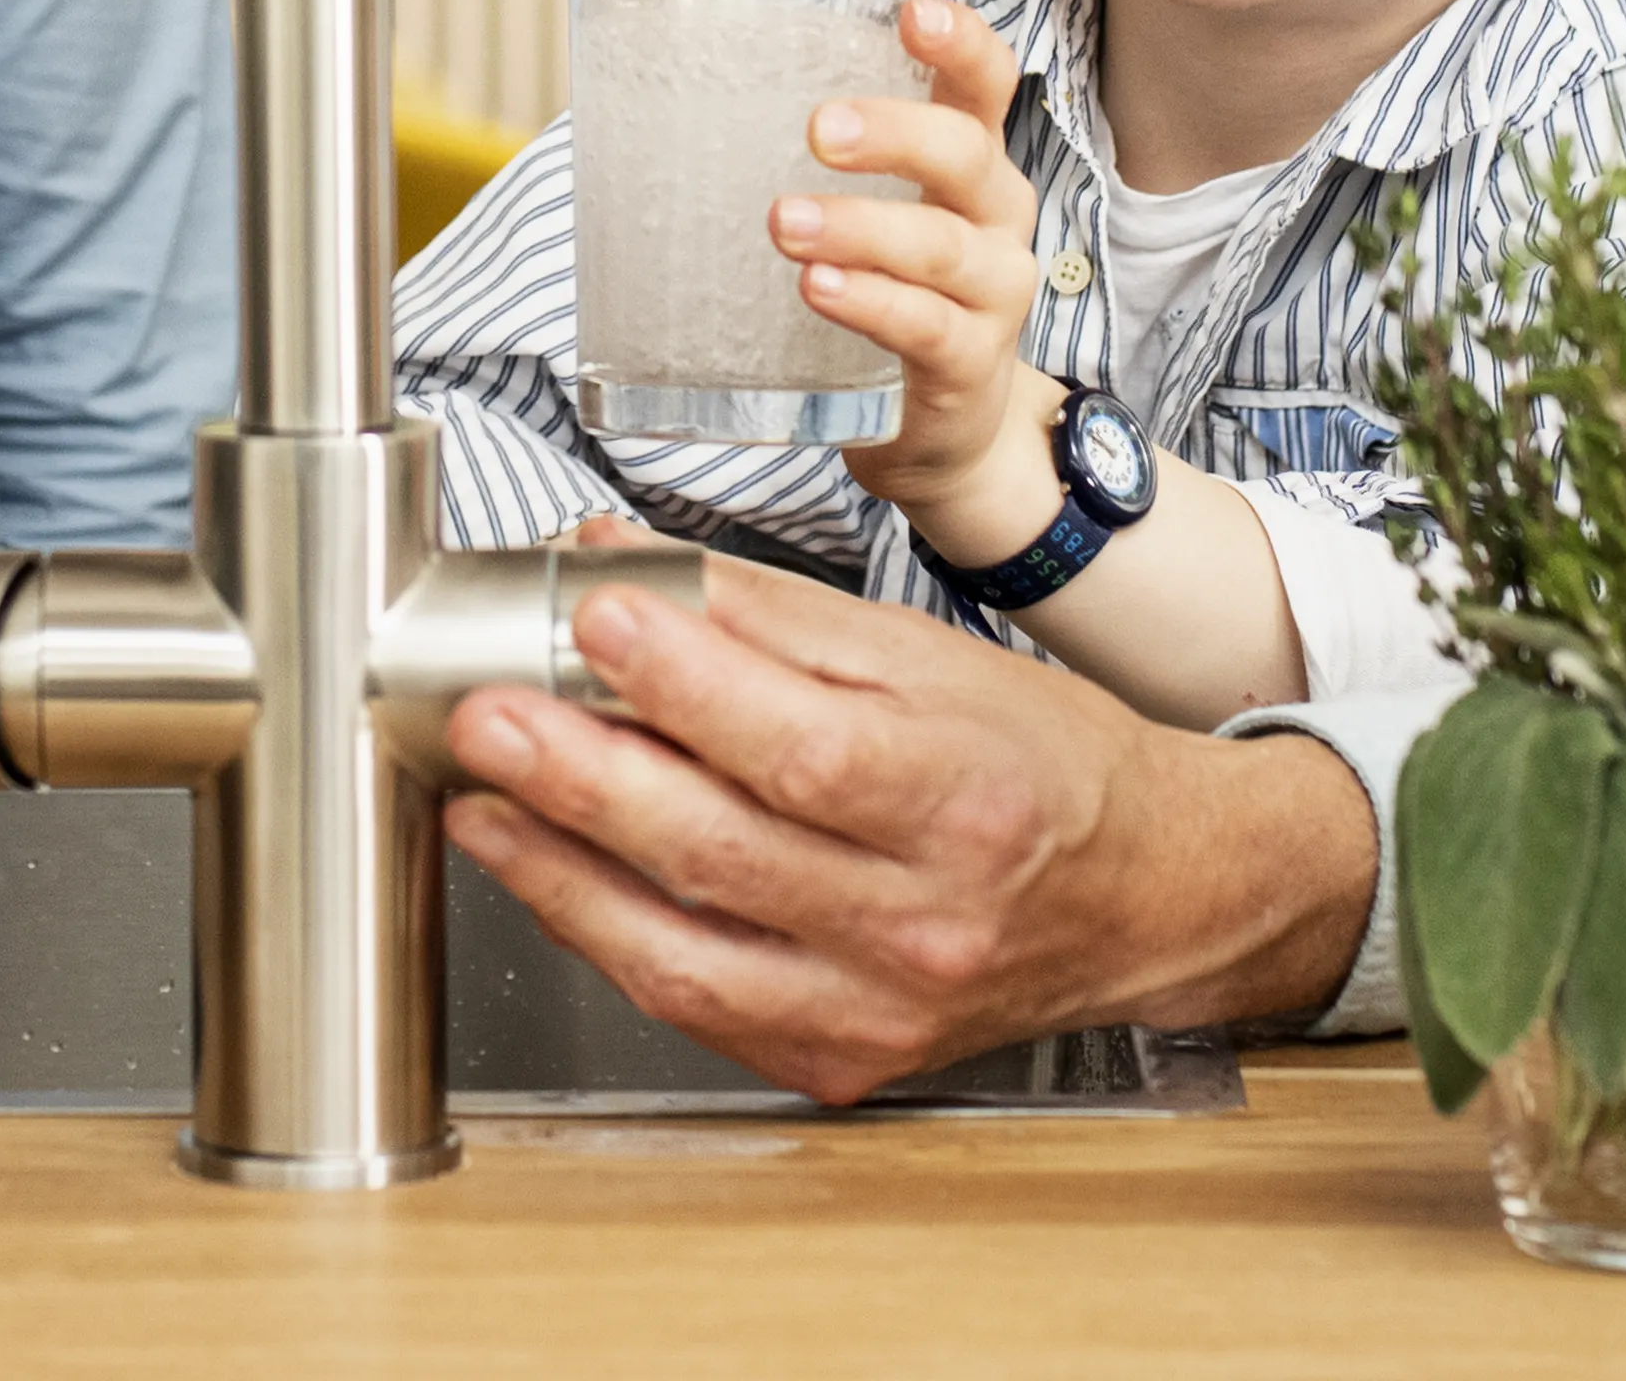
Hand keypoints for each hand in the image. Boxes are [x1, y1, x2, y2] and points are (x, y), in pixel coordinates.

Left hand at [435, 557, 1372, 1102]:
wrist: (1143, 894)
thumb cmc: (1037, 762)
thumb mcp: (926, 656)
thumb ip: (766, 614)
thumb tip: (624, 566)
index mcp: (964, 797)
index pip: (807, 749)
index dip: (689, 685)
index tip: (596, 615)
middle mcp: (924, 923)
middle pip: (726, 853)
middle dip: (585, 779)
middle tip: (489, 714)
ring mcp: (877, 1009)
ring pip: (686, 955)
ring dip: (561, 876)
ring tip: (482, 802)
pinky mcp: (837, 1061)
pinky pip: (695, 1008)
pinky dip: (609, 941)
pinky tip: (550, 878)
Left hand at [786, 0, 1053, 565]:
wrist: (942, 431)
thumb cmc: (894, 293)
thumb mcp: (876, 215)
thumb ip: (822, 164)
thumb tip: (678, 99)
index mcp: (970, 162)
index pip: (985, 84)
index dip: (960, 42)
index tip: (912, 12)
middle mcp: (995, 217)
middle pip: (966, 154)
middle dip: (895, 133)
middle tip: (820, 128)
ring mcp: (992, 292)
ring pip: (939, 245)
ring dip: (860, 227)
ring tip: (786, 221)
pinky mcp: (968, 364)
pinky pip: (923, 325)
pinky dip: (868, 302)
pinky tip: (818, 287)